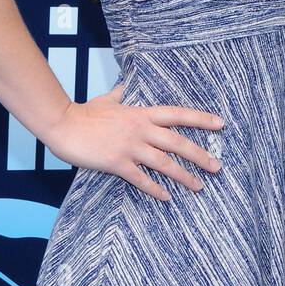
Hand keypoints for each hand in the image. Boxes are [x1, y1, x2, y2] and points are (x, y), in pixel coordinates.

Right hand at [44, 80, 224, 200]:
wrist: (63, 124)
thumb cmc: (84, 112)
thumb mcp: (108, 100)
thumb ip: (121, 96)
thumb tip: (124, 88)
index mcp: (141, 113)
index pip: (178, 115)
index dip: (201, 119)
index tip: (220, 124)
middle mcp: (140, 130)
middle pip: (178, 143)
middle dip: (200, 155)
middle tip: (217, 167)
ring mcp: (130, 147)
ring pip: (164, 163)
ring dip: (184, 176)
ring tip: (199, 186)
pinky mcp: (117, 163)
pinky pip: (141, 178)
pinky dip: (155, 189)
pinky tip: (167, 197)